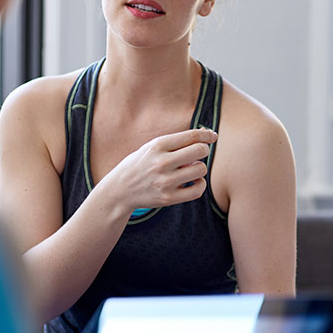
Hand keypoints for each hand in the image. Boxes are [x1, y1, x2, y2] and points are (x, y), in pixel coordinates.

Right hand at [98, 128, 216, 212]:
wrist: (119, 190)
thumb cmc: (140, 165)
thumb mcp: (151, 147)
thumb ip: (176, 142)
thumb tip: (207, 134)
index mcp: (157, 145)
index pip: (192, 135)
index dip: (207, 134)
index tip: (212, 136)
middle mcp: (162, 162)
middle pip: (200, 151)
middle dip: (204, 150)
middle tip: (198, 154)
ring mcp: (165, 181)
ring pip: (201, 169)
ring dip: (200, 168)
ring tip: (191, 169)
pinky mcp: (168, 198)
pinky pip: (198, 190)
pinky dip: (200, 184)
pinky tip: (193, 182)